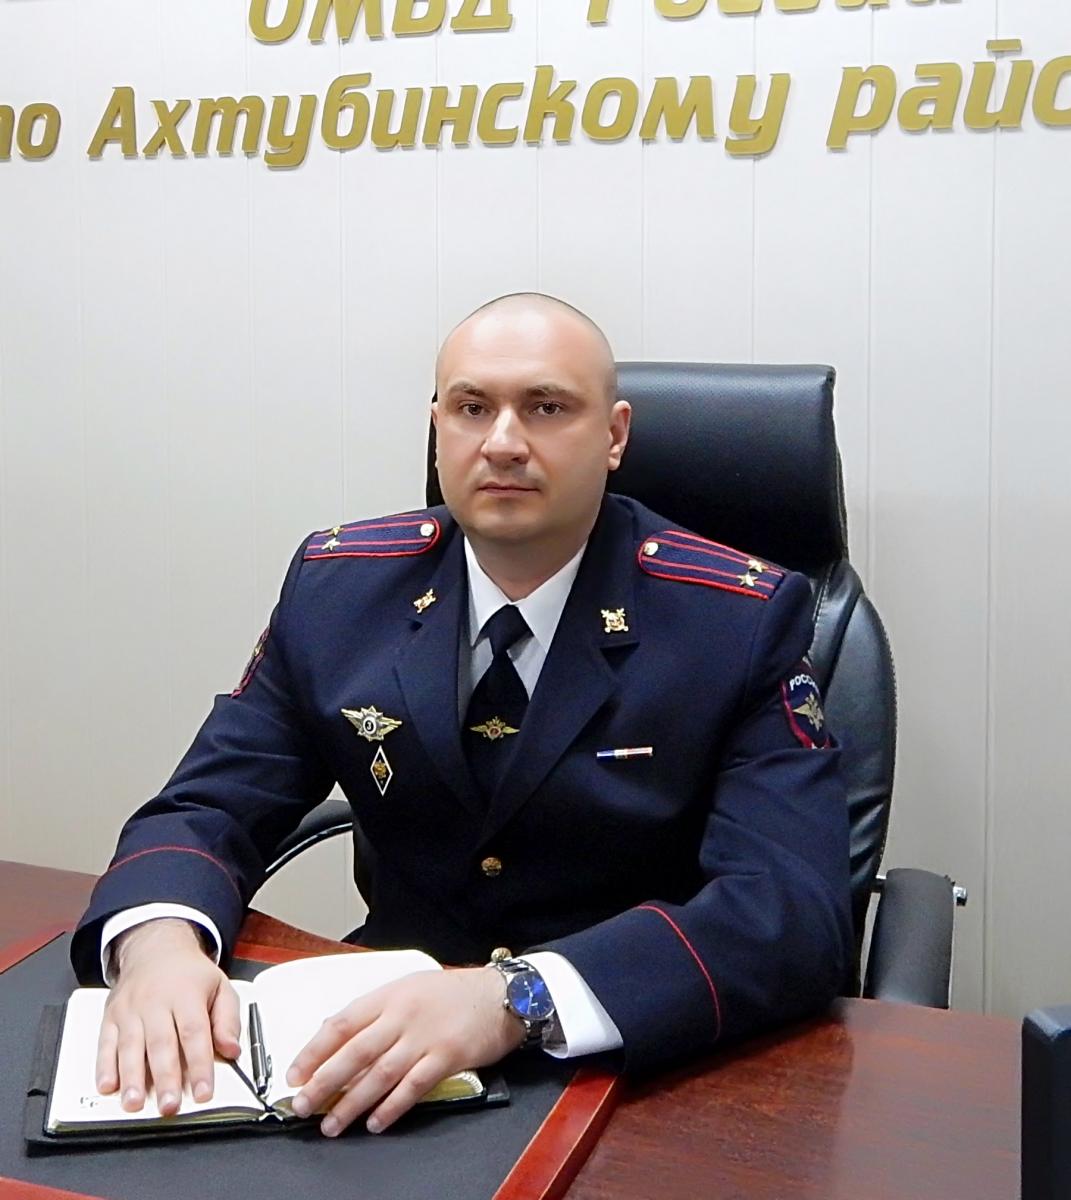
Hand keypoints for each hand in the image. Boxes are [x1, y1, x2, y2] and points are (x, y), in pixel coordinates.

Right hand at [95, 918, 240, 1115]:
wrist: (155, 948)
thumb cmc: (190, 974)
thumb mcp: (220, 987)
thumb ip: (228, 1019)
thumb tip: (231, 1050)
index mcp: (187, 994)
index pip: (194, 1033)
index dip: (199, 1065)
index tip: (204, 1093)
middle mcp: (156, 1002)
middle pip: (161, 1043)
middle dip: (165, 1078)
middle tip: (169, 1106)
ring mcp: (130, 1010)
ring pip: (130, 1046)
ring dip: (132, 1078)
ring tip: (134, 1104)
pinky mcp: (111, 1016)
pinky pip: (104, 1042)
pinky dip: (104, 1066)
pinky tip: (107, 1086)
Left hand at [286, 966, 524, 1135]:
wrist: (499, 995)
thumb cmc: (452, 993)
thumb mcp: (408, 988)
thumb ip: (376, 1012)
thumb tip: (336, 1037)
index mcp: (389, 995)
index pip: (342, 1023)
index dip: (314, 1050)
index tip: (295, 1074)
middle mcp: (403, 1014)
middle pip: (355, 1052)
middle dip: (324, 1082)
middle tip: (303, 1105)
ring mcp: (425, 1036)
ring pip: (380, 1074)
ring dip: (352, 1102)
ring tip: (333, 1124)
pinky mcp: (447, 1057)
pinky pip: (413, 1087)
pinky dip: (392, 1107)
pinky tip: (376, 1122)